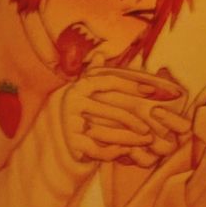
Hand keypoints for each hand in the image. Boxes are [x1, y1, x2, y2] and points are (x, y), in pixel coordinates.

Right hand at [48, 64, 187, 167]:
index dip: (133, 85)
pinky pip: (97, 150)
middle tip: (153, 125)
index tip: (152, 91)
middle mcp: (73, 102)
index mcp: (80, 86)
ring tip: (147, 140)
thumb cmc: (77, 112)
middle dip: (136, 119)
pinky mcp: (71, 143)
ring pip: (108, 132)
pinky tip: (126, 151)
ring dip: (131, 138)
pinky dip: (113, 152)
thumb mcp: (84, 92)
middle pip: (113, 110)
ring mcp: (71, 123)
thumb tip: (100, 54)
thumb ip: (95, 75)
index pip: (111, 82)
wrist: (52, 136)